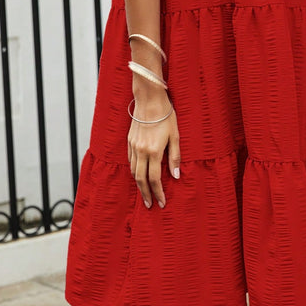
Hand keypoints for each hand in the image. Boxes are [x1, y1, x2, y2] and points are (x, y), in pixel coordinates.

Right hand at [127, 93, 180, 208]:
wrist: (149, 99)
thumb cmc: (166, 115)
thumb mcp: (175, 135)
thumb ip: (175, 156)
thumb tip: (175, 176)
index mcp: (154, 151)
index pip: (155, 179)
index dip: (158, 192)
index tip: (161, 202)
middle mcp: (141, 151)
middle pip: (141, 179)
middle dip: (146, 193)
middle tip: (149, 205)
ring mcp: (133, 146)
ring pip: (133, 171)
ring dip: (138, 184)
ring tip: (144, 193)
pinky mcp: (129, 141)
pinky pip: (129, 161)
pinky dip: (133, 171)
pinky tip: (137, 174)